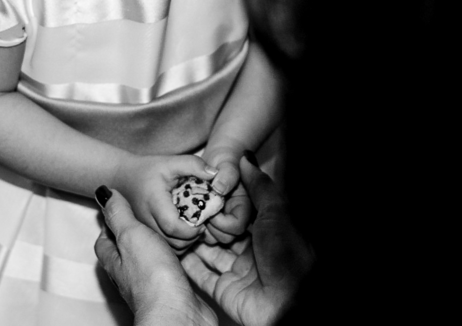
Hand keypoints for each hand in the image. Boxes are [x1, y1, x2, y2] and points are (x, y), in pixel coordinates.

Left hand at [95, 187, 216, 325]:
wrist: (178, 314)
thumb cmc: (152, 279)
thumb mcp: (131, 236)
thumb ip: (120, 215)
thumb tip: (103, 193)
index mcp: (116, 261)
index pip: (105, 240)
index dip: (111, 223)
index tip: (119, 207)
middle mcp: (131, 275)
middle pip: (129, 251)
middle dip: (138, 233)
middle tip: (150, 214)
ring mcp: (153, 284)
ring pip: (154, 260)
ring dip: (163, 245)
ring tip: (175, 226)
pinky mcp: (175, 290)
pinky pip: (175, 270)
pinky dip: (182, 258)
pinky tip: (192, 250)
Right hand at [113, 153, 213, 250]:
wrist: (122, 178)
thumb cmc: (149, 169)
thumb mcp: (171, 161)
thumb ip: (194, 165)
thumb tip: (216, 175)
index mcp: (154, 202)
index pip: (173, 227)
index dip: (192, 230)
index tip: (203, 223)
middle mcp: (145, 221)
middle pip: (173, 243)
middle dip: (191, 239)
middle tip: (201, 226)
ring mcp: (142, 231)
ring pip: (168, 249)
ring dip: (184, 243)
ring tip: (191, 229)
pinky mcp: (142, 237)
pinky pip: (162, 249)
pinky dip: (174, 245)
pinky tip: (180, 232)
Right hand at [180, 156, 312, 325]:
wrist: (288, 303)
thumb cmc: (287, 254)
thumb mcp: (277, 212)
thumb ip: (259, 185)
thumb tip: (246, 157)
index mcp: (265, 231)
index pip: (238, 213)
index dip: (221, 202)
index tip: (200, 188)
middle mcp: (250, 252)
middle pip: (221, 233)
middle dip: (204, 221)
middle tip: (181, 206)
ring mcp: (236, 273)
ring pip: (209, 253)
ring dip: (193, 241)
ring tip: (172, 224)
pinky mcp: (223, 291)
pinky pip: (201, 276)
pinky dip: (188, 264)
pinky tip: (172, 250)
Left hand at [201, 144, 251, 242]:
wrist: (216, 162)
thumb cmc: (224, 161)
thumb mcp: (227, 163)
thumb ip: (228, 174)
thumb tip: (220, 188)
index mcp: (244, 207)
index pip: (237, 227)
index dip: (224, 223)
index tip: (212, 210)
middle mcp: (235, 218)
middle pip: (226, 238)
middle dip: (211, 228)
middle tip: (200, 212)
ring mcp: (222, 222)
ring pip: (213, 240)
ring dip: (202, 229)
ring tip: (194, 212)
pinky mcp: (210, 223)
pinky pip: (202, 236)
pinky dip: (194, 228)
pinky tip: (190, 215)